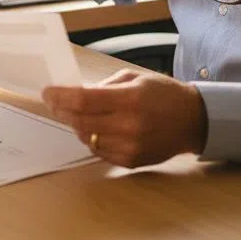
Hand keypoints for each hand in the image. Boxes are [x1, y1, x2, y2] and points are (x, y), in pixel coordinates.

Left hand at [42, 68, 207, 167]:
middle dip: (63, 111)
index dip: (60, 96)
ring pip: (87, 138)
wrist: (192, 121)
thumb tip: (76, 93)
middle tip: (56, 103)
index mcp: (129, 99)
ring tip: (81, 114)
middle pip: (80, 121)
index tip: (47, 93)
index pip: (83, 100)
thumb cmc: (163, 95)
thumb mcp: (135, 78)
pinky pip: (99, 151)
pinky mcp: (130, 161)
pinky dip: (93, 139)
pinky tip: (99, 128)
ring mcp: (129, 146)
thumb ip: (104, 86)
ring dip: (78, 125)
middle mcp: (129, 125)